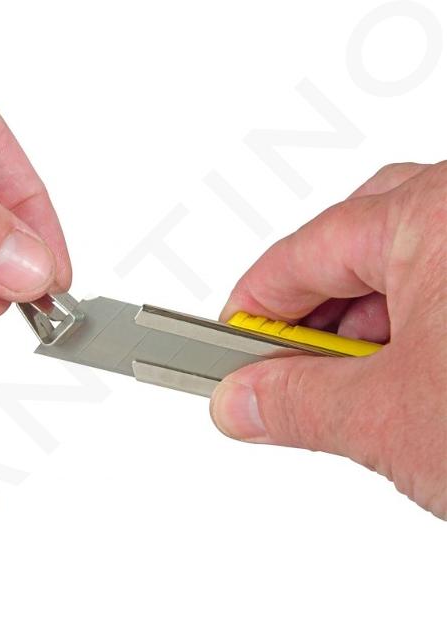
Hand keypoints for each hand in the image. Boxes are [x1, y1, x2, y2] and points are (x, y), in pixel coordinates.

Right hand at [210, 162, 446, 518]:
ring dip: (363, 332)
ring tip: (350, 390)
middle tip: (283, 367)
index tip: (228, 341)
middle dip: (309, 314)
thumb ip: (297, 405)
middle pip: (353, 248)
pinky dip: (413, 336)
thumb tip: (237, 401)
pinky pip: (446, 291)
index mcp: (438, 214)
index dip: (254, 301)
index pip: (303, 251)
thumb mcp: (398, 421)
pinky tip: (409, 381)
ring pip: (404, 271)